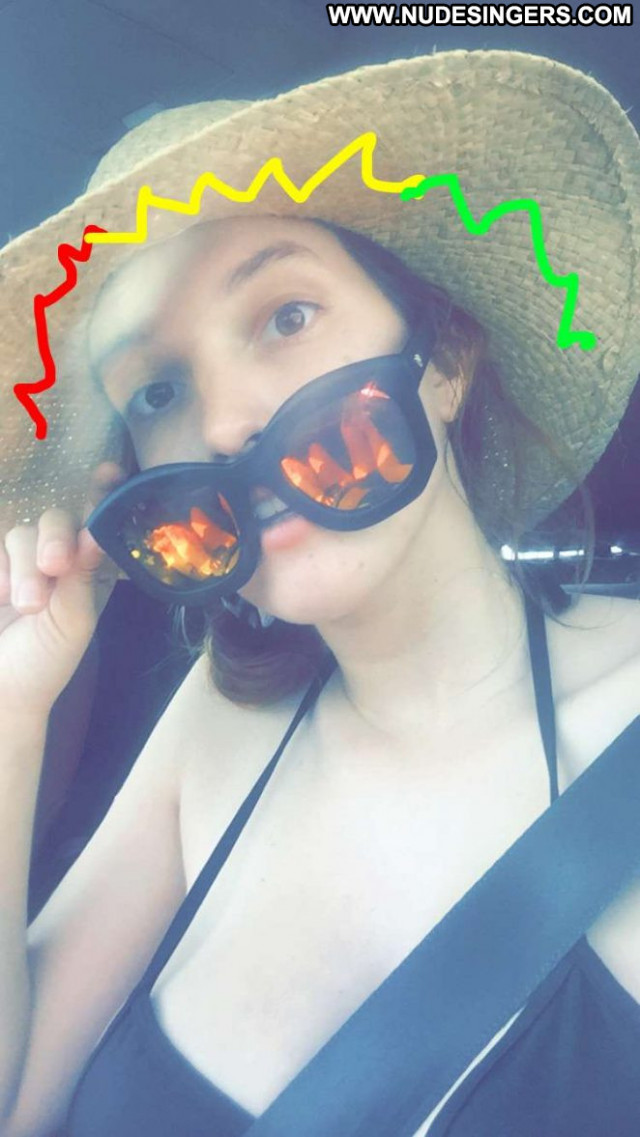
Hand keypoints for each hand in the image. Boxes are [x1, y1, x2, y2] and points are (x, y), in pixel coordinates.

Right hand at [0, 463, 124, 715]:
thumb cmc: (43, 664)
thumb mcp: (73, 622)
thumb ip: (83, 575)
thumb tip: (94, 532)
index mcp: (88, 569)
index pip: (96, 522)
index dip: (104, 494)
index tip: (107, 474)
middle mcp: (54, 558)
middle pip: (56, 520)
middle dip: (55, 538)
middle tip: (55, 567)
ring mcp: (16, 561)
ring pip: (20, 533)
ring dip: (23, 566)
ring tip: (24, 605)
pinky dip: (1, 569)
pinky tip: (1, 596)